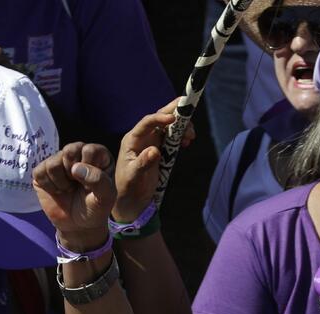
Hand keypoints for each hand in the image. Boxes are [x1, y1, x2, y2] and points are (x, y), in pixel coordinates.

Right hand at [33, 143, 115, 249]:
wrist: (79, 225)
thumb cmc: (95, 208)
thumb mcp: (106, 197)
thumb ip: (99, 180)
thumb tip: (75, 168)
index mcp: (97, 155)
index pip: (89, 150)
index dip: (89, 168)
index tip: (91, 184)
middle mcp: (77, 153)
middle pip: (69, 150)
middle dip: (72, 173)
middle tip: (77, 185)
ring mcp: (58, 161)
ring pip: (53, 163)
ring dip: (60, 182)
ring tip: (68, 189)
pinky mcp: (42, 171)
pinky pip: (39, 172)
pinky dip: (48, 186)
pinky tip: (57, 191)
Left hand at [113, 98, 194, 221]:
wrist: (132, 200)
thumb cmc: (128, 187)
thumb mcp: (133, 176)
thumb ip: (142, 163)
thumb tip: (155, 151)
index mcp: (132, 140)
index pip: (146, 123)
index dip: (160, 118)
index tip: (173, 118)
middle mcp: (142, 137)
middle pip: (159, 118)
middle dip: (175, 112)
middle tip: (190, 108)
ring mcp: (152, 142)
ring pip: (169, 127)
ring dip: (182, 127)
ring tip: (191, 136)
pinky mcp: (161, 149)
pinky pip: (173, 137)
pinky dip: (182, 136)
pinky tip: (188, 142)